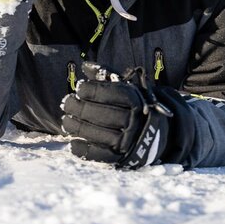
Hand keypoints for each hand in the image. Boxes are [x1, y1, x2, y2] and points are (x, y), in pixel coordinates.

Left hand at [61, 63, 186, 168]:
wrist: (158, 133)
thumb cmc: (133, 106)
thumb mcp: (125, 88)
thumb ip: (106, 75)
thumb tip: (86, 66)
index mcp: (137, 101)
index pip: (114, 94)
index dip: (93, 90)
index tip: (80, 88)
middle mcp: (134, 121)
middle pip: (103, 114)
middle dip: (80, 108)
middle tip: (67, 103)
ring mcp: (129, 141)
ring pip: (100, 135)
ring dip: (78, 127)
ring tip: (66, 121)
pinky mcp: (122, 157)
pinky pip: (101, 156)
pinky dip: (85, 150)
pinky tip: (73, 143)